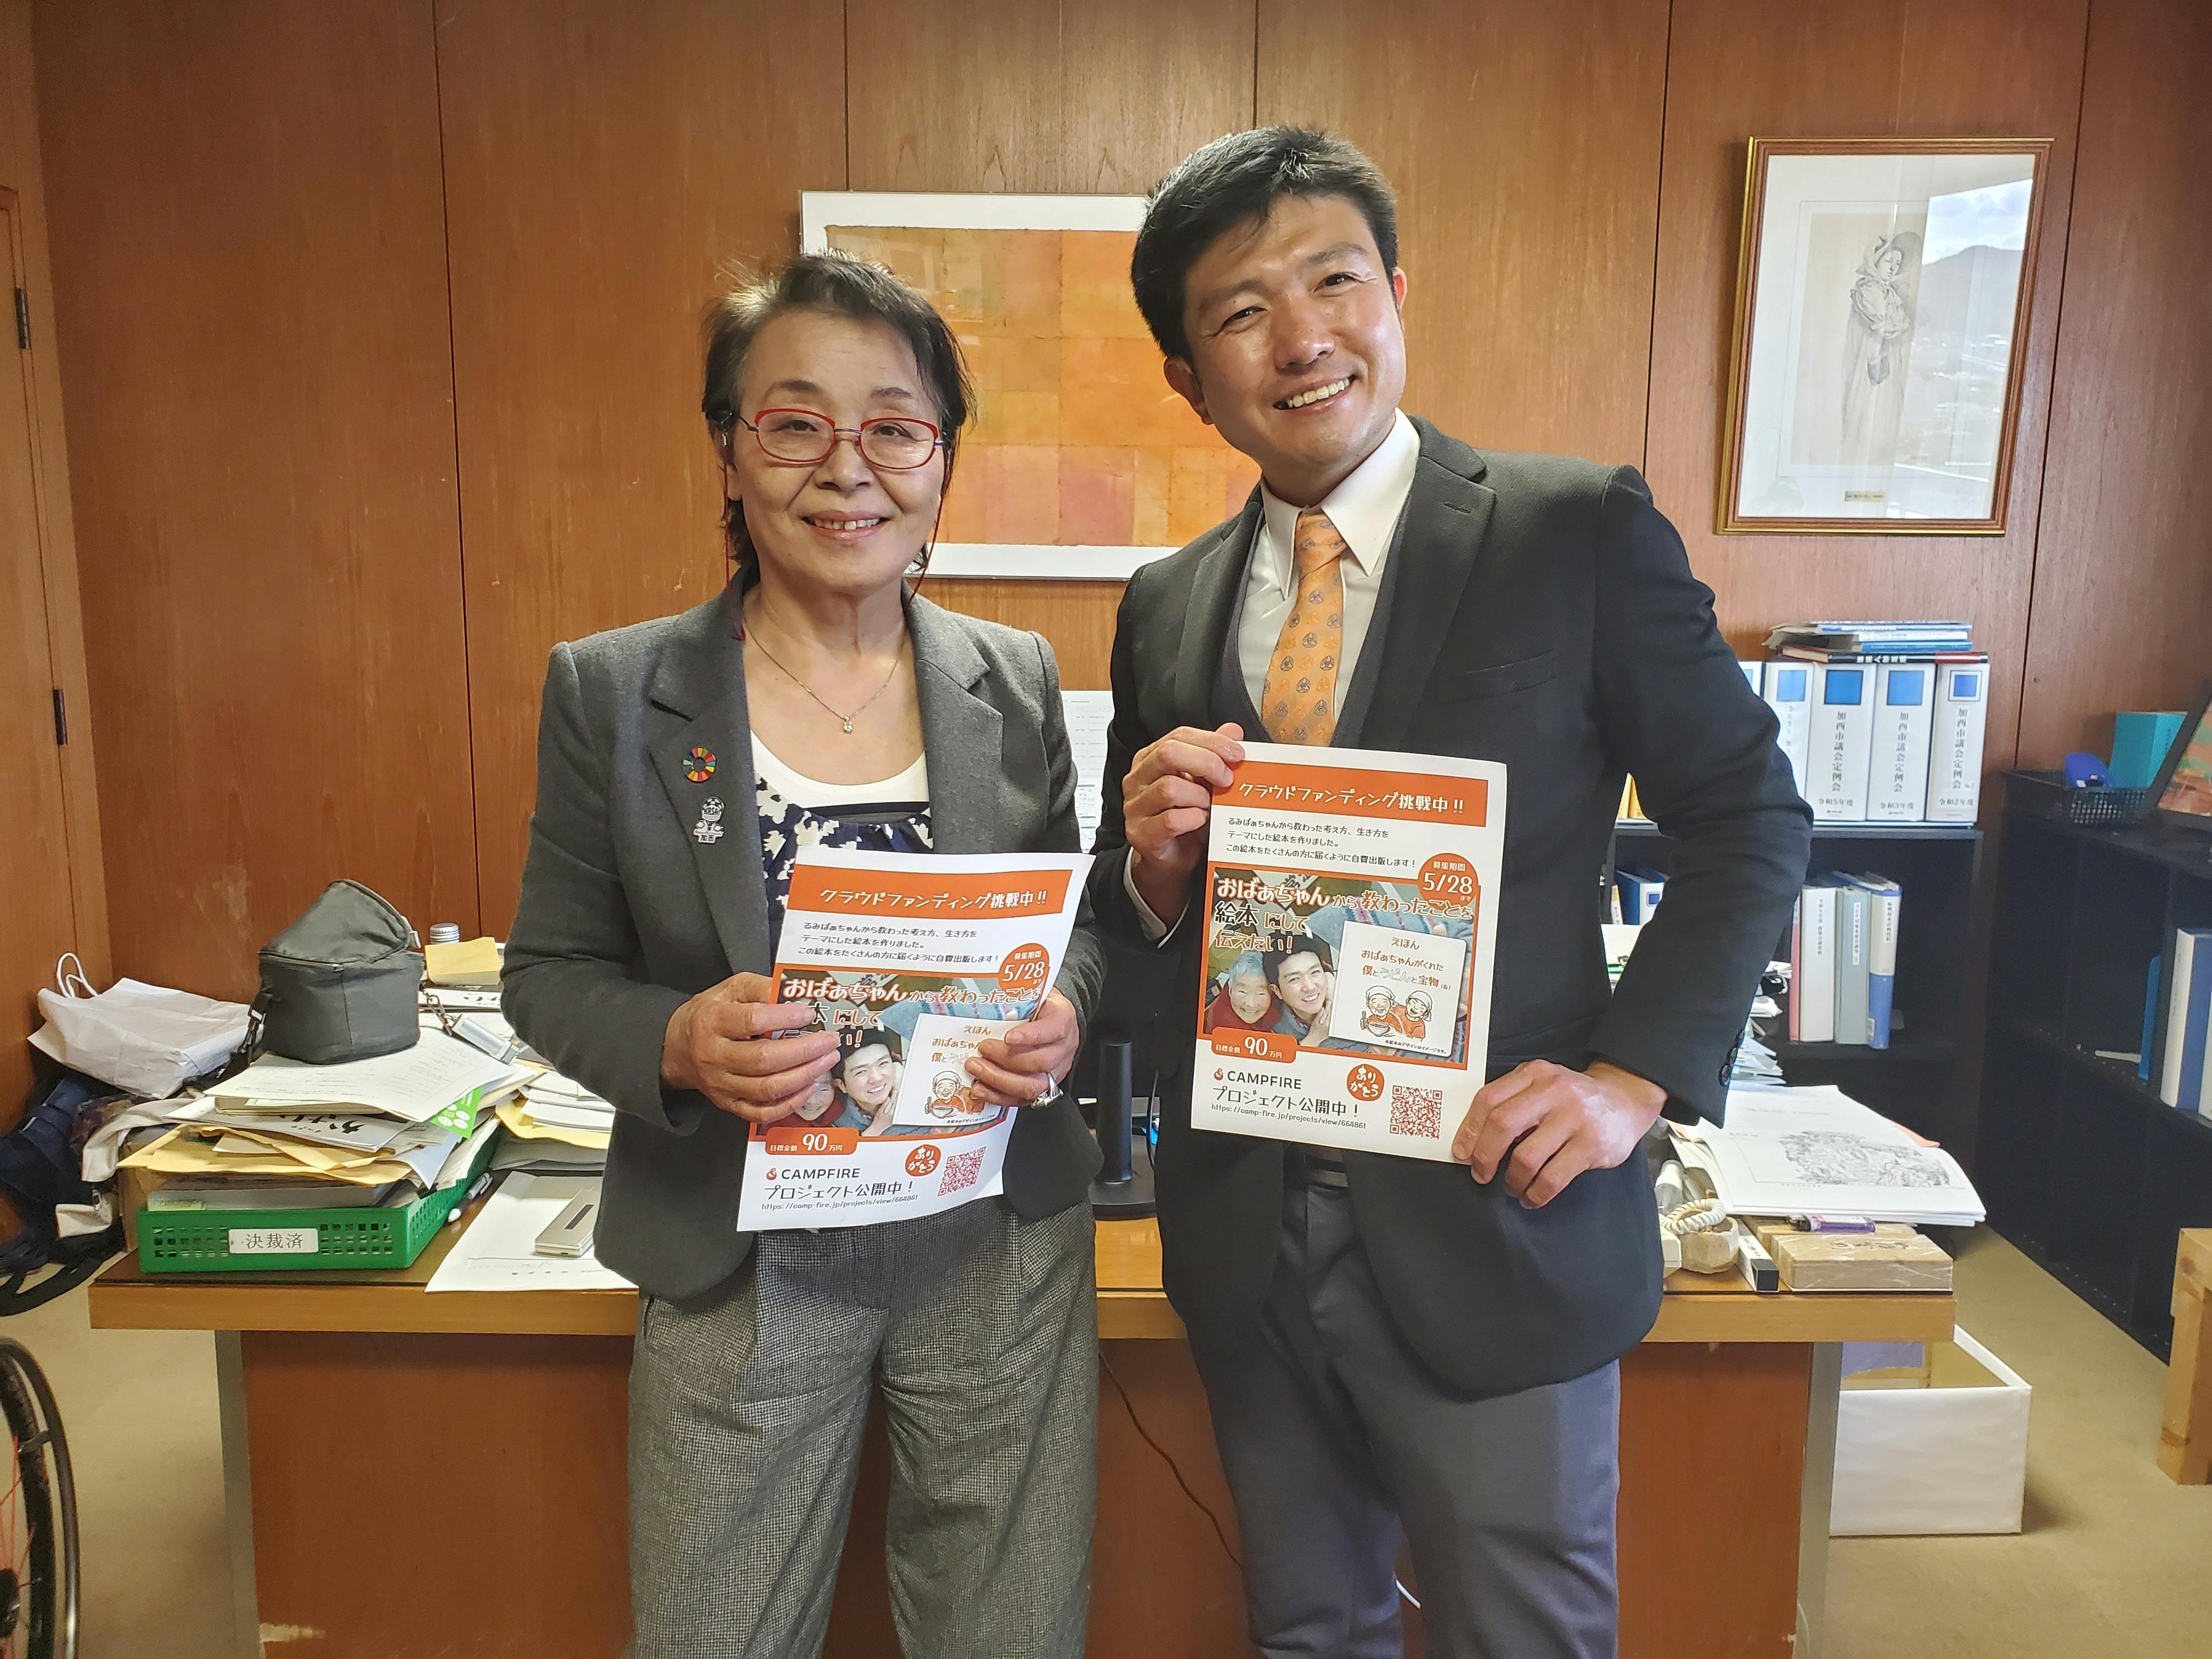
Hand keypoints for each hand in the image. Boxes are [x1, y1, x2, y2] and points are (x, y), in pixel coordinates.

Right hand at [660, 973, 838, 1125]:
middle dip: (804, 1051)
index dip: (784, 1017)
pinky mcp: (728, 1103)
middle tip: (828, 1041)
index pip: (751, 1021)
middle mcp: (714, 1056)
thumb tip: (795, 994)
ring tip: (826, 1061)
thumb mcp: (731, 989)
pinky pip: (761, 1112)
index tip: (809, 1013)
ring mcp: (721, 1084)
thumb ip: (761, 988)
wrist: (677, 1047)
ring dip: (803, 1076)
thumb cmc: (710, 1014)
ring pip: (766, 1088)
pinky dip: (789, 1104)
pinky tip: (808, 1087)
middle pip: (763, 1059)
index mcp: (713, 1021)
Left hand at [968, 989, 1080, 1108]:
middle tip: (982, 1049)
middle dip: (1006, 1059)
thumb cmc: (1040, 1005)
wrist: (1054, 1018)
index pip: (1052, 1030)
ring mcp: (1055, 1071)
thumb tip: (984, 1006)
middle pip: (1041, 1062)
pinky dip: (998, 1096)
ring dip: (999, 1080)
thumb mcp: (1033, 994)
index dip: (1030, 1036)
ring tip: (976, 1069)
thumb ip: (1016, 1000)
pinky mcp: (1043, 1087)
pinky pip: (1022, 1099)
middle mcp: (1063, 1048)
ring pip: (1032, 1085)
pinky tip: (981, 1088)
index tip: (1008, 1037)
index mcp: (1063, 1020)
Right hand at [1123, 723, 1243, 924]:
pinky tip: (1200, 821)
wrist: (1171, 859)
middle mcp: (1137, 779)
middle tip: (1226, 778)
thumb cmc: (1185, 818)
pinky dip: (1193, 819)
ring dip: (1199, 796)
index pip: (1178, 736)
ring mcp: (1135, 807)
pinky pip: (1171, 820)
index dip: (1211, 741)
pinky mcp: (1141, 833)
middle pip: (1169, 754)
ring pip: (1170, 788)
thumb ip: (1214, 755)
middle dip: (1206, 762)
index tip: (1236, 753)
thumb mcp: (1202, 782)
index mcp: (1150, 759)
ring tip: (1209, 805)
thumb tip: (1233, 731)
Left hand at [1451, 1060, 1666, 1208]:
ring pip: (1526, 1157)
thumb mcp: (1542, 1085)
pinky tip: (1532, 1196)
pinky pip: (1553, 1178)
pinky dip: (1536, 1194)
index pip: (1488, 1099)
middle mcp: (1553, 1090)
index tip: (1461, 1152)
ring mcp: (1575, 1117)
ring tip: (1512, 1187)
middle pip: (1502, 1125)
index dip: (1469, 1130)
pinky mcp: (1592, 1144)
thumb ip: (1512, 1101)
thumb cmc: (1572, 1099)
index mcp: (1534, 1074)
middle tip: (1481, 1175)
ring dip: (1512, 1180)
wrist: (1625, 1099)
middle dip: (1484, 1156)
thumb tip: (1474, 1140)